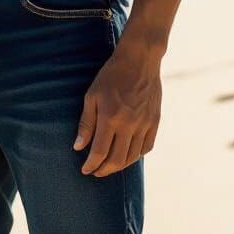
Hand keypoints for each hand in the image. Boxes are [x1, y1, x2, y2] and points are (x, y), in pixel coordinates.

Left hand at [73, 43, 161, 175]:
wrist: (139, 61)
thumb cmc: (111, 76)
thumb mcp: (92, 96)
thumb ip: (86, 123)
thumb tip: (78, 147)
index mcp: (110, 117)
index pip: (99, 152)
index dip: (91, 165)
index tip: (85, 170)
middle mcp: (129, 124)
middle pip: (117, 159)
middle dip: (104, 170)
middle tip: (96, 172)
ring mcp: (144, 124)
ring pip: (133, 157)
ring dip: (120, 166)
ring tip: (109, 166)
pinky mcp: (155, 122)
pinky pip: (147, 147)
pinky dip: (136, 156)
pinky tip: (128, 156)